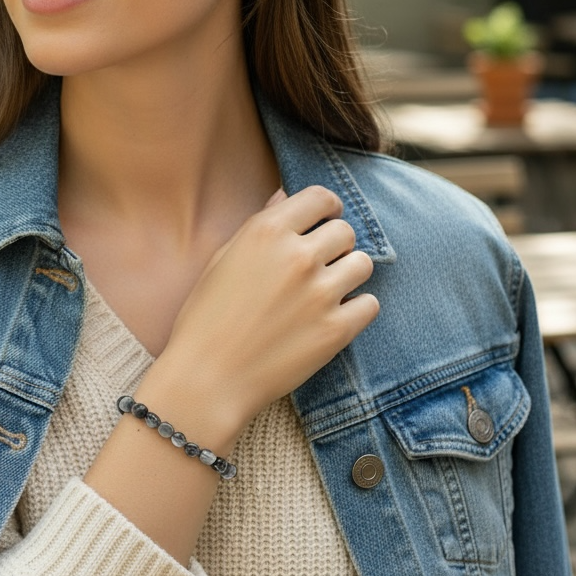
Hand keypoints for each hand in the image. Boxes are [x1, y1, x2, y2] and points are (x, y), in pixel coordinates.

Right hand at [155, 185, 377, 442]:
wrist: (207, 377)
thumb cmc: (205, 316)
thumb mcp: (223, 258)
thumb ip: (259, 225)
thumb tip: (285, 197)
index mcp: (266, 231)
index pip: (320, 198)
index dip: (327, 207)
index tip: (325, 219)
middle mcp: (298, 255)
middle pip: (346, 231)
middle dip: (336, 244)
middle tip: (320, 264)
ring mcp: (320, 293)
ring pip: (362, 265)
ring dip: (348, 274)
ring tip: (327, 291)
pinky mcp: (336, 330)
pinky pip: (370, 304)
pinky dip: (356, 309)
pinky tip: (334, 317)